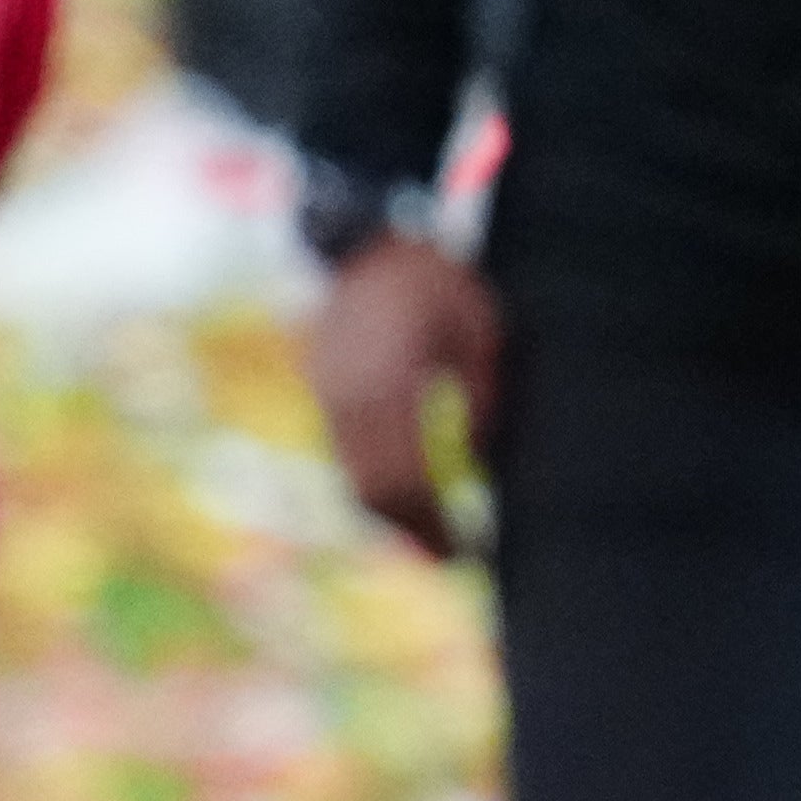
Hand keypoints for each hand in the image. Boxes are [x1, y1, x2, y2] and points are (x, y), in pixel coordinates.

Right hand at [298, 229, 500, 560]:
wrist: (358, 242)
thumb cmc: (429, 278)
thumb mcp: (477, 325)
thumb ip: (479, 390)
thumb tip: (476, 451)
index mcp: (391, 384)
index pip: (408, 478)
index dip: (433, 523)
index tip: (463, 551)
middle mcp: (349, 401)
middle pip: (374, 491)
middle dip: (410, 532)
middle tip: (448, 557)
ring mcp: (328, 400)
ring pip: (353, 480)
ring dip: (388, 515)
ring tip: (425, 535)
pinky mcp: (321, 396)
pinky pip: (345, 456)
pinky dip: (373, 484)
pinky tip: (401, 495)